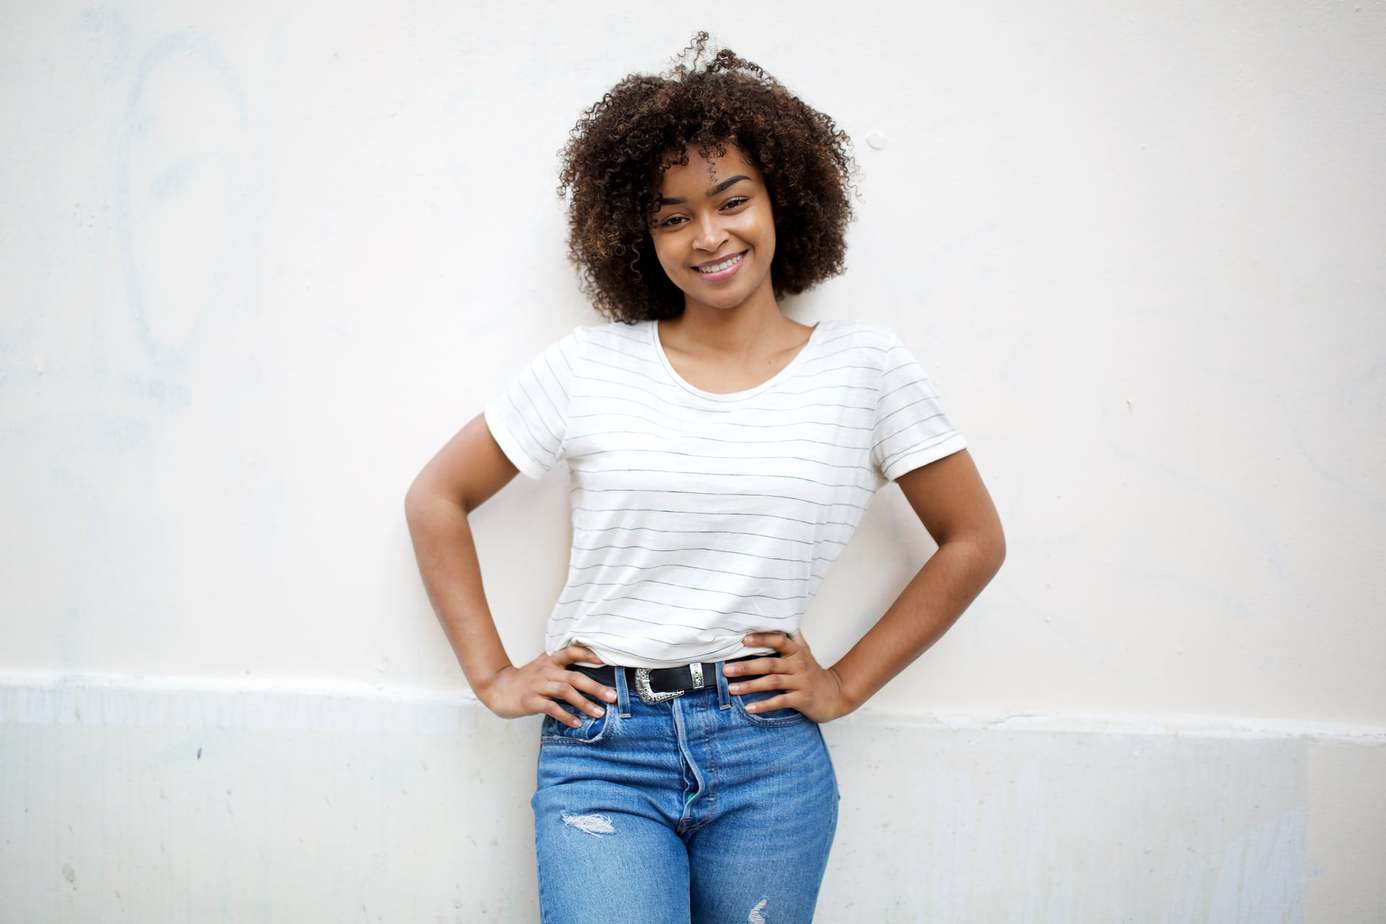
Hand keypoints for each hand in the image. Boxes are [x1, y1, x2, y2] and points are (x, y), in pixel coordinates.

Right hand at [477, 645, 617, 726]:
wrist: (497, 687)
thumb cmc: (525, 680)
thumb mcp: (543, 667)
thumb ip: (563, 667)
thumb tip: (590, 676)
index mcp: (551, 661)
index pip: (571, 652)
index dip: (587, 654)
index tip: (604, 660)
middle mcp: (546, 671)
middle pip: (574, 677)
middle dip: (596, 687)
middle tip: (613, 697)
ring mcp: (538, 685)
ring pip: (565, 692)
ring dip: (584, 703)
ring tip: (599, 713)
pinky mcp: (530, 700)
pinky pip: (551, 708)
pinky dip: (566, 715)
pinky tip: (576, 723)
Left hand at [723, 630, 854, 722]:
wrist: (834, 695)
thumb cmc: (811, 673)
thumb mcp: (803, 653)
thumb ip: (788, 640)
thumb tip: (771, 622)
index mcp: (797, 651)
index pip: (779, 640)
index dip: (762, 639)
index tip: (743, 640)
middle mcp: (798, 664)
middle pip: (770, 663)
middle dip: (747, 666)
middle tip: (727, 669)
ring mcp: (801, 682)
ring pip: (772, 682)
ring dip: (750, 685)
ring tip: (732, 688)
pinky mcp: (802, 699)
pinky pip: (780, 701)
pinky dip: (764, 705)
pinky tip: (749, 707)